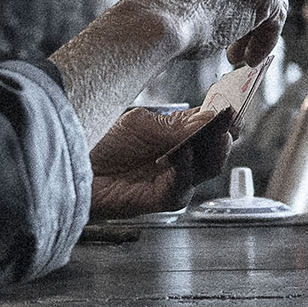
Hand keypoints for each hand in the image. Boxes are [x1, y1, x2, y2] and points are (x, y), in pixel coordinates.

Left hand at [87, 103, 237, 218]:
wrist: (74, 166)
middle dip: (225, 134)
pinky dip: (185, 170)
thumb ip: (176, 125)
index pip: (210, 126)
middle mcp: (181, 158)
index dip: (224, 117)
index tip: (233, 106)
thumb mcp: (140, 124)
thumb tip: (209, 118)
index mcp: (177, 134)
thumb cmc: (102, 143)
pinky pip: (182, 187)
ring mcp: (173, 180)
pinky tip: (184, 154)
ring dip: (213, 151)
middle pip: (216, 150)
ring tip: (216, 134)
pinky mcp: (161, 199)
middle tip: (228, 121)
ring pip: (207, 169)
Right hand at [122, 0, 284, 64]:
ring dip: (252, 27)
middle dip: (236, 10)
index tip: (211, 22)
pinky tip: (249, 58)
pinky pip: (274, 13)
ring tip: (238, 54)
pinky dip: (265, 38)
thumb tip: (205, 16)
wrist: (158, 23)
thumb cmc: (152, 19)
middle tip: (227, 42)